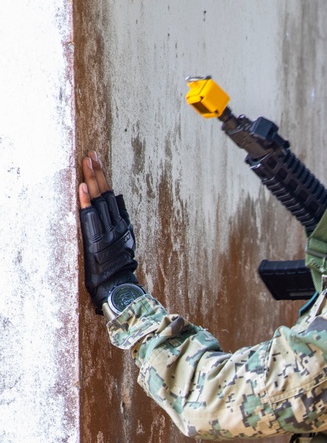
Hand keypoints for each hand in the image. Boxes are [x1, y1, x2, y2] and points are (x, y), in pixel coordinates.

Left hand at [78, 153, 137, 311]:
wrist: (119, 287)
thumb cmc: (120, 270)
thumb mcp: (126, 244)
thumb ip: (122, 225)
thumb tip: (118, 203)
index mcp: (123, 225)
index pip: (111, 196)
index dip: (104, 178)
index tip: (97, 162)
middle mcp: (116, 225)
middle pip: (106, 193)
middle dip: (98, 172)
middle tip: (91, 155)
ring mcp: (108, 231)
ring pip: (100, 201)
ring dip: (92, 180)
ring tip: (87, 162)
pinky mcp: (98, 239)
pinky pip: (91, 217)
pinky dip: (87, 201)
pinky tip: (83, 186)